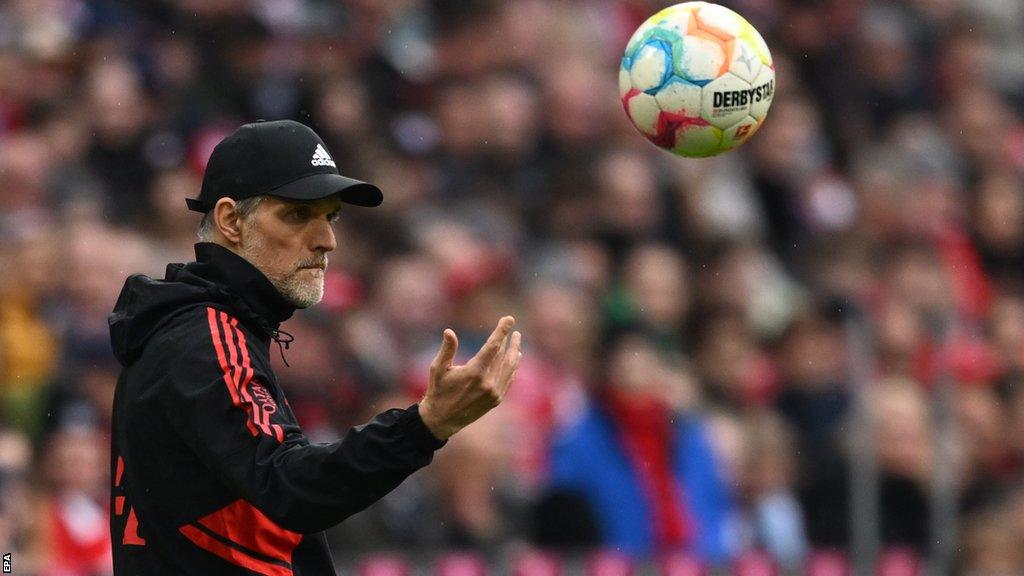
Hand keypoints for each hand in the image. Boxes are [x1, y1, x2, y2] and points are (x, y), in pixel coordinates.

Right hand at [418, 316, 521, 440]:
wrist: (443, 419)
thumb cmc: (438, 390)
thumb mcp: (438, 368)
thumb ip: (447, 349)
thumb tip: (449, 331)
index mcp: (474, 372)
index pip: (493, 346)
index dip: (502, 331)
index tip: (509, 319)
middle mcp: (487, 383)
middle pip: (504, 355)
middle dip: (509, 340)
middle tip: (512, 327)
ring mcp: (494, 392)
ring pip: (510, 367)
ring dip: (514, 351)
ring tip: (517, 339)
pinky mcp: (496, 399)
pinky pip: (508, 379)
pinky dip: (513, 367)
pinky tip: (514, 358)